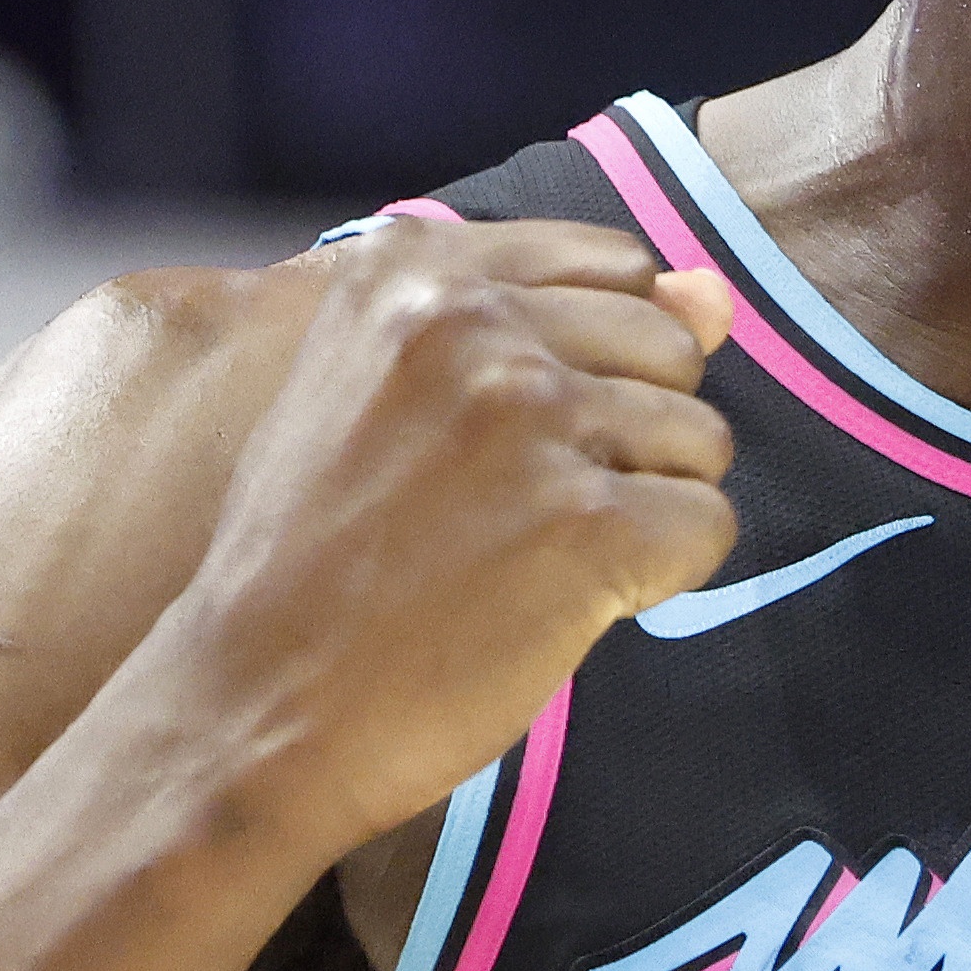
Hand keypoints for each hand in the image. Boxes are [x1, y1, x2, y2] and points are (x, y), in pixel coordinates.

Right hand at [161, 216, 743, 849]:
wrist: (252, 705)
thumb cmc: (316, 559)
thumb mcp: (392, 396)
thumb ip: (553, 326)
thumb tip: (717, 293)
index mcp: (412, 269)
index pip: (616, 266)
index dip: (601, 358)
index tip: (527, 428)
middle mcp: (474, 321)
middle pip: (670, 347)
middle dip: (632, 432)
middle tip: (526, 510)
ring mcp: (533, 419)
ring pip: (700, 438)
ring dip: (646, 507)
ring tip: (538, 558)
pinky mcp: (587, 524)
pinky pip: (708, 525)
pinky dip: (662, 576)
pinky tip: (571, 603)